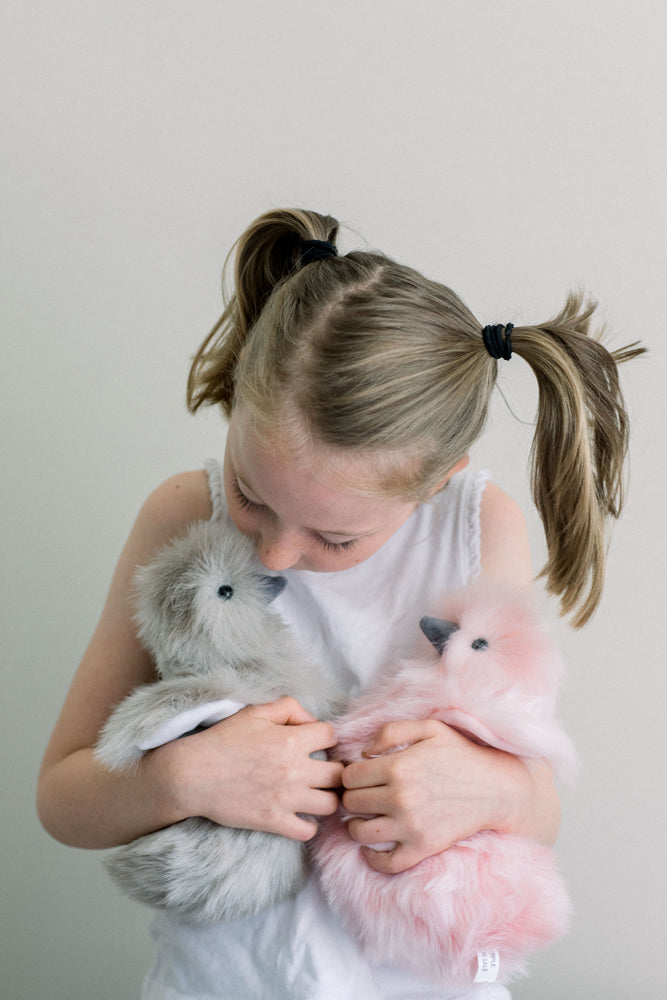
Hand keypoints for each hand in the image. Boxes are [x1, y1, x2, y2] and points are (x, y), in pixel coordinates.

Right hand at [161, 696, 343, 840]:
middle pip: (339, 773)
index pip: (332, 736)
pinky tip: (300, 815)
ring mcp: (286, 798)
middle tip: (323, 771)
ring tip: (315, 794)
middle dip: (334, 770)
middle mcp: (294, 769)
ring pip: (331, 803)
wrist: (192, 775)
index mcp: (291, 739)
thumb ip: (289, 708)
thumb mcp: (255, 712)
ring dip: (326, 798)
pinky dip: (308, 825)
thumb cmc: (222, 740)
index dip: (327, 737)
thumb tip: (313, 721)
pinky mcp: (274, 821)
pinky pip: (308, 831)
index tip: (318, 743)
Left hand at [341, 719, 542, 873]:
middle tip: (363, 794)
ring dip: (356, 825)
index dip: (350, 774)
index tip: (360, 775)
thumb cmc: (460, 754)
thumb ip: (391, 731)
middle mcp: (400, 798)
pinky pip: (386, 863)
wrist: (495, 788)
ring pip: (360, 832)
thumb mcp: (429, 728)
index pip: (349, 776)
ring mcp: (411, 826)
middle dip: (353, 796)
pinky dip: (372, 858)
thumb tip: (363, 751)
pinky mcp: (423, 847)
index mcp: (397, 767)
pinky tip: (372, 847)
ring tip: (365, 817)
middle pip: (351, 802)